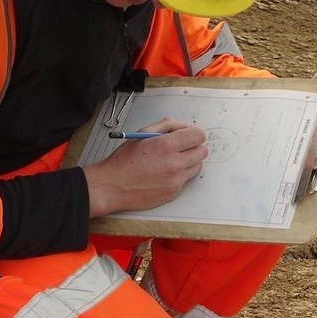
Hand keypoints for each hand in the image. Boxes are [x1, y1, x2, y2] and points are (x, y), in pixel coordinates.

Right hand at [83, 118, 207, 216]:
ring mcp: (176, 180)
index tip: (189, 134)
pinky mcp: (174, 192)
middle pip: (203, 151)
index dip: (194, 133)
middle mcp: (175, 163)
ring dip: (190, 160)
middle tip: (181, 146)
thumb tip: (183, 126)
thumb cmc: (125, 160)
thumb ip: (166, 126)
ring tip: (172, 159)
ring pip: (197, 165)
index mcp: (166, 145)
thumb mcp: (142, 134)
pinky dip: (180, 174)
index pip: (198, 135)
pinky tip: (165, 171)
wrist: (113, 186)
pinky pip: (187, 179)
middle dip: (194, 146)